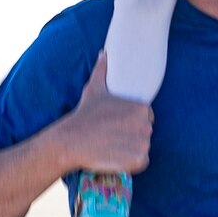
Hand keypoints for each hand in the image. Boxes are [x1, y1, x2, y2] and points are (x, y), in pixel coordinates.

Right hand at [61, 53, 151, 173]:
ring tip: (111, 147)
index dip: (130, 124)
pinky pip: (142, 163)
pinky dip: (131, 164)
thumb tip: (103, 53)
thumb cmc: (83, 115)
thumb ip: (102, 69)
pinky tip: (115, 157)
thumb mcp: (93, 89)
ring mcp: (143, 143)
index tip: (115, 126)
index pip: (145, 118)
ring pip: (143, 148)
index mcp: (141, 108)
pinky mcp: (138, 160)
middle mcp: (146, 125)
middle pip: (145, 133)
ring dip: (130, 150)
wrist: (71, 140)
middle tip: (111, 137)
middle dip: (131, 137)